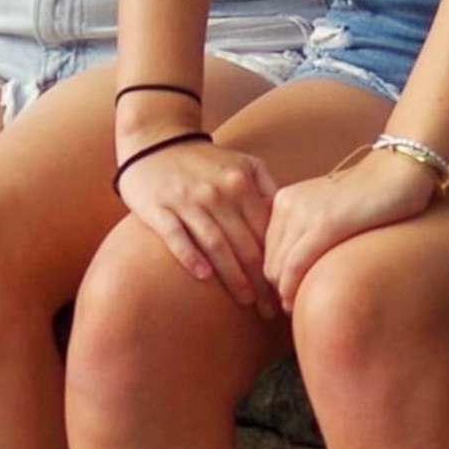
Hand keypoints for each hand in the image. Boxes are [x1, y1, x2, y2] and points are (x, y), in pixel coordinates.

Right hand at [118, 136, 277, 308]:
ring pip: (216, 243)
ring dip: (233, 275)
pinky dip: (190, 256)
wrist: (155, 141)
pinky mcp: (158, 208)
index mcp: (242, 183)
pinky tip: (204, 277)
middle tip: (271, 308)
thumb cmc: (205, 162)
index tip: (287, 286)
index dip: (279, 260)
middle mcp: (217, 192)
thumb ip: (267, 189)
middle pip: (245, 242)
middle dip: (261, 279)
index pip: (266, 230)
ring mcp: (187, 200)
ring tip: (247, 300)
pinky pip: (176, 235)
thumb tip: (292, 221)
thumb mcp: (244, 164)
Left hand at [264, 148, 438, 308]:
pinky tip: (296, 303)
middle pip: (268, 263)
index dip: (273, 279)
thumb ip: (308, 231)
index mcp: (285, 200)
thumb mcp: (328, 209)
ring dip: (283, 294)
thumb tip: (296, 270)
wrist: (401, 168)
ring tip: (294, 310)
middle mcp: (288, 204)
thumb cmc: (372, 193)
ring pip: (277, 268)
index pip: (267, 251)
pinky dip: (292, 287)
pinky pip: (296, 264)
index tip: (283, 299)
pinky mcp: (325, 223)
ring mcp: (305, 212)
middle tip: (288, 311)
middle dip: (275, 290)